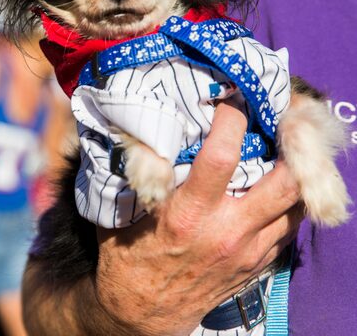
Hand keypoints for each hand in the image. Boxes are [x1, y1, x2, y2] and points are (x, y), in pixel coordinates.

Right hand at [95, 102, 301, 335]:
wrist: (141, 315)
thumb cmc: (127, 257)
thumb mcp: (120, 213)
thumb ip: (135, 174)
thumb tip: (136, 130)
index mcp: (188, 214)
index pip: (221, 157)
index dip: (231, 120)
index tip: (232, 100)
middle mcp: (226, 232)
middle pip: (281, 183)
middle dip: (287, 147)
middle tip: (279, 121)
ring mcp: (247, 251)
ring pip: (294, 206)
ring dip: (294, 174)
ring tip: (284, 150)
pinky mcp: (256, 265)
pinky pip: (289, 229)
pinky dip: (288, 204)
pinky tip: (277, 188)